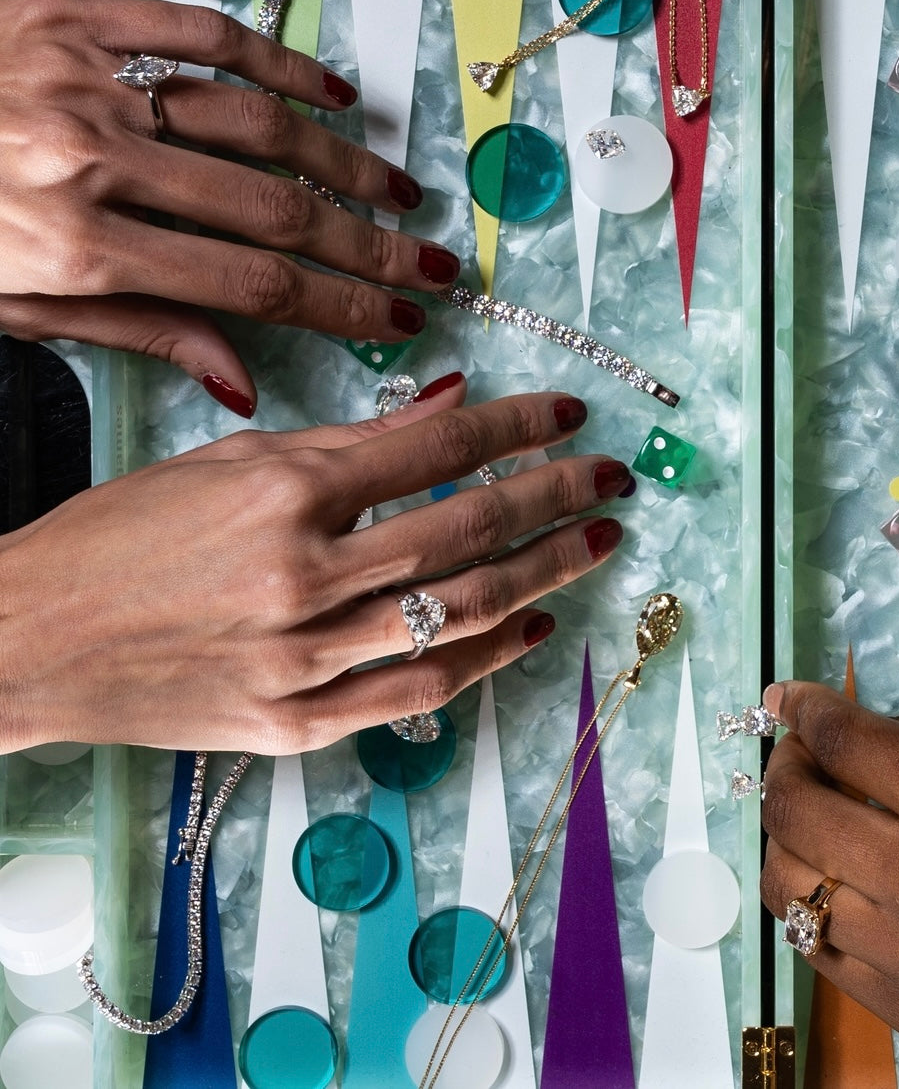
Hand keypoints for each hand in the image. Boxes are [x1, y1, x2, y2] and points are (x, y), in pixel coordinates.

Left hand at [0, 0, 465, 416]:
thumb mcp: (14, 309)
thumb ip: (137, 333)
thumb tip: (242, 377)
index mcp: (74, 247)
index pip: (251, 287)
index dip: (340, 306)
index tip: (399, 320)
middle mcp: (87, 160)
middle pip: (274, 211)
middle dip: (369, 248)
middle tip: (432, 268)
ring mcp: (82, 79)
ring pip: (255, 122)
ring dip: (343, 162)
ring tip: (397, 195)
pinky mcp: (68, 15)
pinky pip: (200, 31)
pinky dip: (277, 61)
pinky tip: (332, 91)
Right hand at [0, 375, 633, 752]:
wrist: (29, 639)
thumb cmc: (119, 536)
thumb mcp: (226, 463)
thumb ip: (348, 438)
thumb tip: (452, 403)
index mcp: (282, 492)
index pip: (437, 447)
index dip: (516, 428)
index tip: (570, 417)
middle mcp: (302, 575)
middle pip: (466, 530)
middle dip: (555, 497)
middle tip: (610, 479)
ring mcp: (302, 658)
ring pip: (458, 614)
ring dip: (543, 573)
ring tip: (594, 543)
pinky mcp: (295, 724)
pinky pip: (417, 692)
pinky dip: (484, 659)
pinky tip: (531, 625)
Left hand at [758, 683, 898, 1088]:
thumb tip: (873, 733)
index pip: (843, 739)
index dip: (802, 708)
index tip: (787, 698)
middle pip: (794, 809)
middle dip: (783, 767)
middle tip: (799, 755)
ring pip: (788, 886)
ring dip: (787, 839)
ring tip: (815, 820)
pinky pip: (819, 951)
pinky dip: (812, 907)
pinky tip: (840, 884)